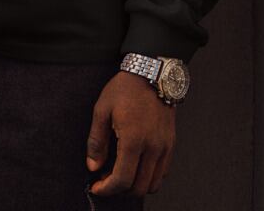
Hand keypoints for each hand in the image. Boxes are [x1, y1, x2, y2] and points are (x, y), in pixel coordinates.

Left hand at [85, 71, 176, 196]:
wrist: (152, 72)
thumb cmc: (125, 88)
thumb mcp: (102, 109)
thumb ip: (96, 141)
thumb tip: (93, 166)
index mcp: (133, 140)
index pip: (122, 180)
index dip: (107, 189)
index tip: (96, 187)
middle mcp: (152, 147)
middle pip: (138, 188)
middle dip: (120, 190)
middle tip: (106, 181)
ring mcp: (164, 146)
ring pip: (153, 184)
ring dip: (136, 186)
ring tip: (122, 175)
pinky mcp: (171, 143)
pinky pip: (163, 172)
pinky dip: (150, 177)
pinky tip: (137, 166)